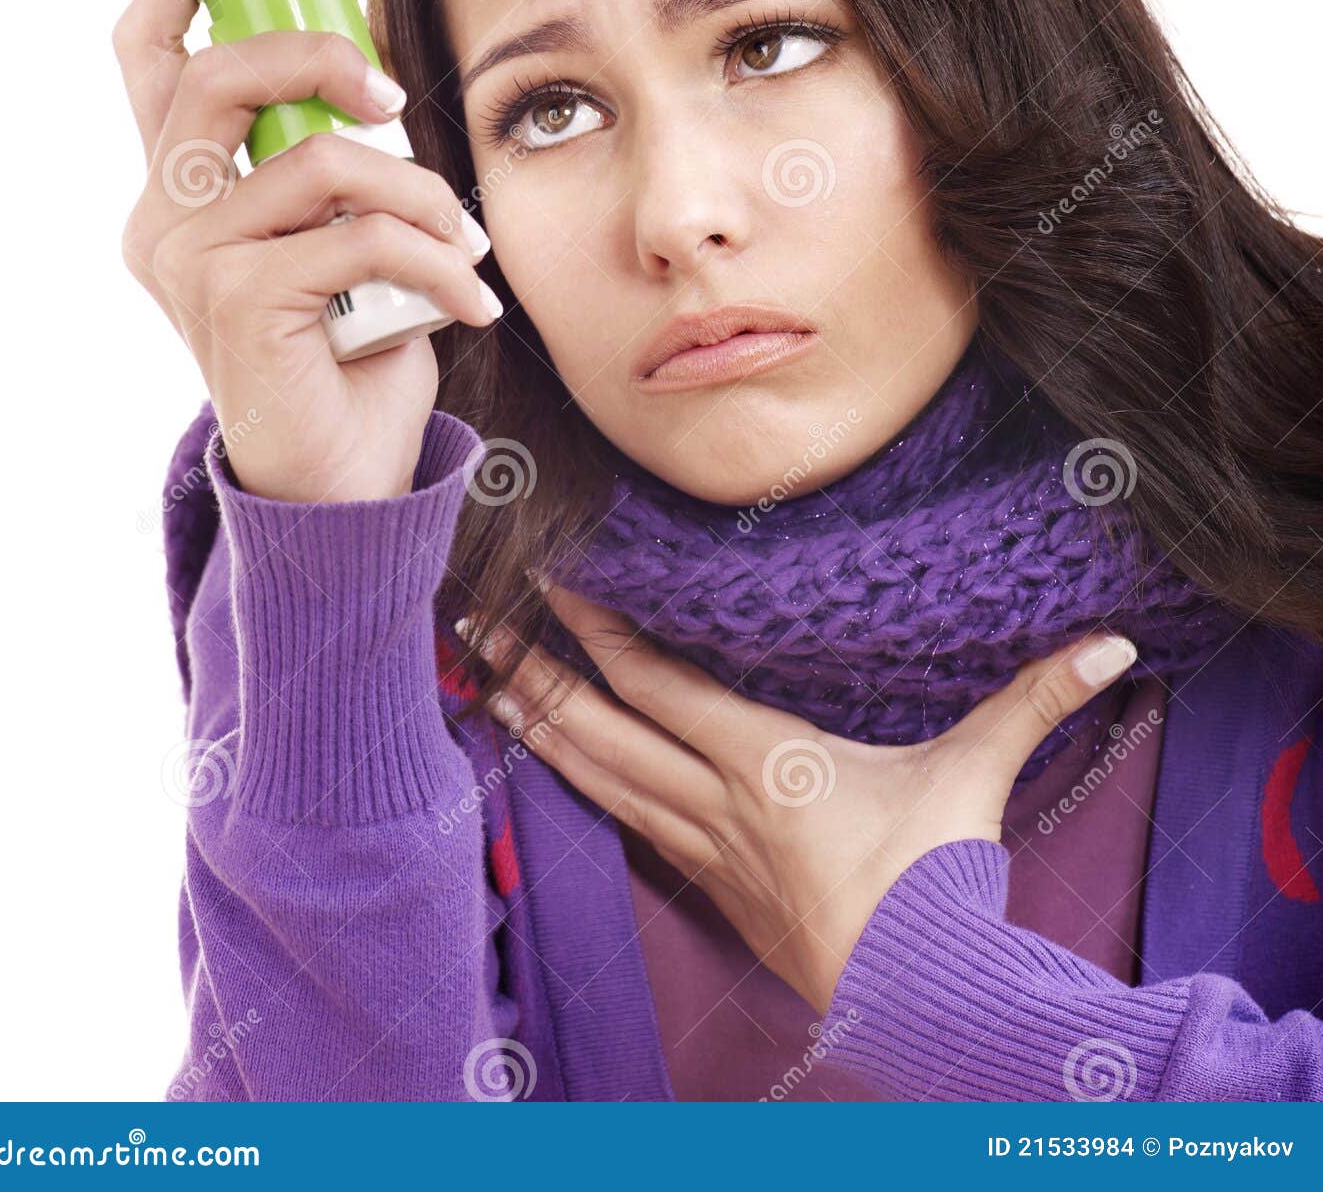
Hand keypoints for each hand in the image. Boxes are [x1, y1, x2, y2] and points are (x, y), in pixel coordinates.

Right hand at [114, 0, 500, 501]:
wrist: (340, 478)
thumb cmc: (347, 354)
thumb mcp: (336, 237)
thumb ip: (328, 163)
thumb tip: (374, 78)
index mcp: (177, 190)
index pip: (150, 53)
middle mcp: (163, 218)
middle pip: (219, 75)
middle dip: (323, 57)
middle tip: (396, 97)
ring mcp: (190, 262)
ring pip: (319, 161)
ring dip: (420, 193)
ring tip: (465, 247)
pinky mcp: (238, 304)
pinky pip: (362, 237)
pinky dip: (439, 261)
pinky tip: (470, 303)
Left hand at [474, 583, 1138, 1016]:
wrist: (922, 999)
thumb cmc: (938, 880)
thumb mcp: (977, 776)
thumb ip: (1034, 699)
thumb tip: (1110, 643)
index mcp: (767, 761)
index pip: (660, 683)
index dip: (599, 631)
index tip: (552, 581)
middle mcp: (717, 800)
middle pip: (603, 728)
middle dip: (533, 673)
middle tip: (470, 625)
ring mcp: (704, 846)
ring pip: (599, 778)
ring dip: (537, 728)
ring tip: (482, 684)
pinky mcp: (707, 882)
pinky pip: (625, 822)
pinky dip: (578, 784)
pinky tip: (552, 766)